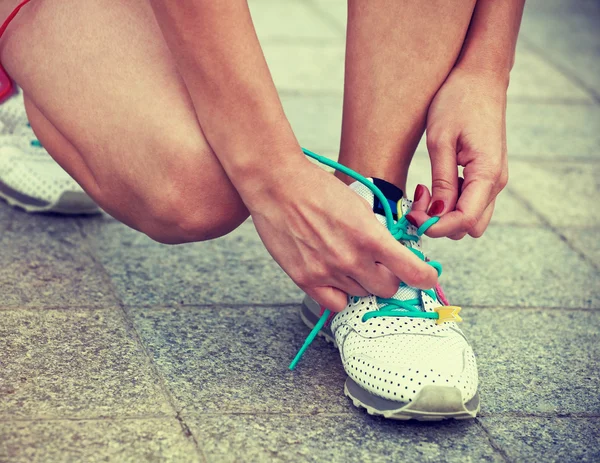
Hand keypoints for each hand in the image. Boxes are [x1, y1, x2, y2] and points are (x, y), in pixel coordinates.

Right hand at [245, 158, 438, 311]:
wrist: (277, 185)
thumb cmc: (317, 188)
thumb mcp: (359, 206)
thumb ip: (376, 234)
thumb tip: (391, 254)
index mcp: (370, 237)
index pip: (412, 272)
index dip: (425, 277)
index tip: (426, 277)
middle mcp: (351, 260)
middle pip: (387, 288)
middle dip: (388, 277)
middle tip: (379, 264)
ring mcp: (327, 272)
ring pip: (361, 294)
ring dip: (361, 281)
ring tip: (346, 259)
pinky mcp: (305, 279)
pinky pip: (335, 304)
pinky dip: (340, 294)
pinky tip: (335, 277)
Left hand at [407, 67, 508, 238]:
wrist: (479, 77)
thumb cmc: (458, 101)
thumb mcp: (441, 140)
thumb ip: (442, 180)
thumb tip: (438, 213)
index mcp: (487, 173)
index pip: (465, 220)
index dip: (437, 227)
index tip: (412, 217)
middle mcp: (496, 181)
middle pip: (470, 226)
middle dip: (441, 223)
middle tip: (415, 204)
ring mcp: (493, 179)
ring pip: (470, 217)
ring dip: (444, 214)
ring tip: (422, 192)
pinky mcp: (486, 174)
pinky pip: (470, 202)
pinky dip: (450, 203)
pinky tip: (432, 186)